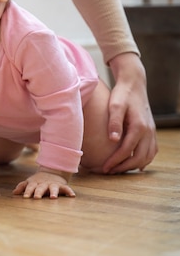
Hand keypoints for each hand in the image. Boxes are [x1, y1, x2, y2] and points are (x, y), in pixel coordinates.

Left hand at [13, 168, 74, 198]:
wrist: (52, 172)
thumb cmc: (38, 182)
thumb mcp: (30, 182)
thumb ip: (22, 187)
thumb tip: (14, 193)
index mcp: (35, 184)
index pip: (30, 187)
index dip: (27, 192)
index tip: (25, 197)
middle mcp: (44, 184)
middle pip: (41, 188)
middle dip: (38, 192)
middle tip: (36, 198)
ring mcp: (53, 185)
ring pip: (53, 188)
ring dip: (53, 192)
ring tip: (53, 197)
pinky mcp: (61, 186)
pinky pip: (66, 189)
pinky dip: (69, 191)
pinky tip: (72, 195)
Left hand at [104, 53, 157, 173]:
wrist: (134, 84)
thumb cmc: (122, 94)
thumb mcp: (115, 105)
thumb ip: (114, 122)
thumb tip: (113, 139)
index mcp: (139, 126)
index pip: (126, 150)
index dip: (115, 162)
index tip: (104, 168)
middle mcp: (148, 131)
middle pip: (139, 158)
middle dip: (124, 167)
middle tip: (110, 171)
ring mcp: (152, 131)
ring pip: (148, 156)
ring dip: (134, 165)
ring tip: (119, 169)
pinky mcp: (151, 130)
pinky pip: (152, 150)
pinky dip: (144, 159)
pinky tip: (134, 163)